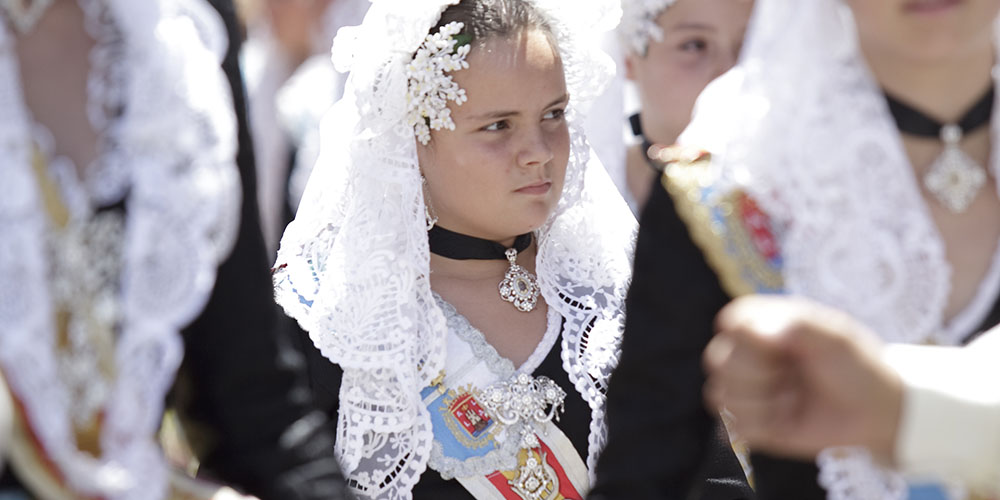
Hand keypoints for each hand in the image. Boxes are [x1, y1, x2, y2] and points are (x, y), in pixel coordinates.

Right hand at [703, 295, 903, 462]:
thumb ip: (796, 325)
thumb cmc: (857, 367)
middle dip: (757, 376)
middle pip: (716, 359)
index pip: (732, 323)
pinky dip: (761, 427)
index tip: (786, 349)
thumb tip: (746, 330)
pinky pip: (732, 426)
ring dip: (761, 404)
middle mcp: (750, 352)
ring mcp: (747, 387)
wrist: (876, 413)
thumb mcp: (836, 337)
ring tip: (792, 400)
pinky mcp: (750, 420)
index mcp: (766, 322)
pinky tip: (784, 420)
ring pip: (718, 395)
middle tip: (791, 377)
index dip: (753, 340)